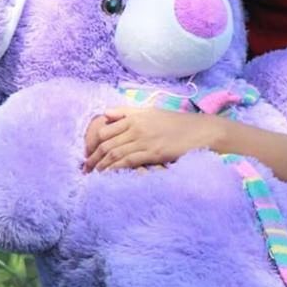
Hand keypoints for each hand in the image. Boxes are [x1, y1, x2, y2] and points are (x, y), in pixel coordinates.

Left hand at [84, 107, 224, 171]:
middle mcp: (137, 126)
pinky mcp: (153, 152)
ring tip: (92, 175)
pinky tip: (108, 175)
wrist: (200, 130)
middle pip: (107, 142)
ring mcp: (144, 139)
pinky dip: (115, 169)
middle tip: (85, 168)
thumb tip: (106, 113)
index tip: (88, 152)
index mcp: (136, 116)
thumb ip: (128, 112)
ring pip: (114, 153)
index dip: (92, 142)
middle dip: (93, 157)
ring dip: (101, 165)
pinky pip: (127, 161)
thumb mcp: (152, 111)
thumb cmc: (177, 123)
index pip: (105, 128)